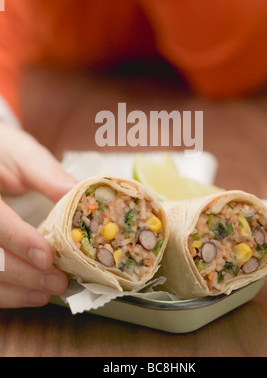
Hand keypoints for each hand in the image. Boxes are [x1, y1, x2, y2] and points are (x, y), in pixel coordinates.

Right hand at [0, 122, 76, 307]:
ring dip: (15, 289)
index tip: (47, 257)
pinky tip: (31, 295)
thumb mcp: (23, 154)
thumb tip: (77, 193)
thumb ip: (46, 174)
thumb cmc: (4, 153)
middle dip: (23, 273)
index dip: (18, 240)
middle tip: (58, 281)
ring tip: (48, 292)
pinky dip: (7, 293)